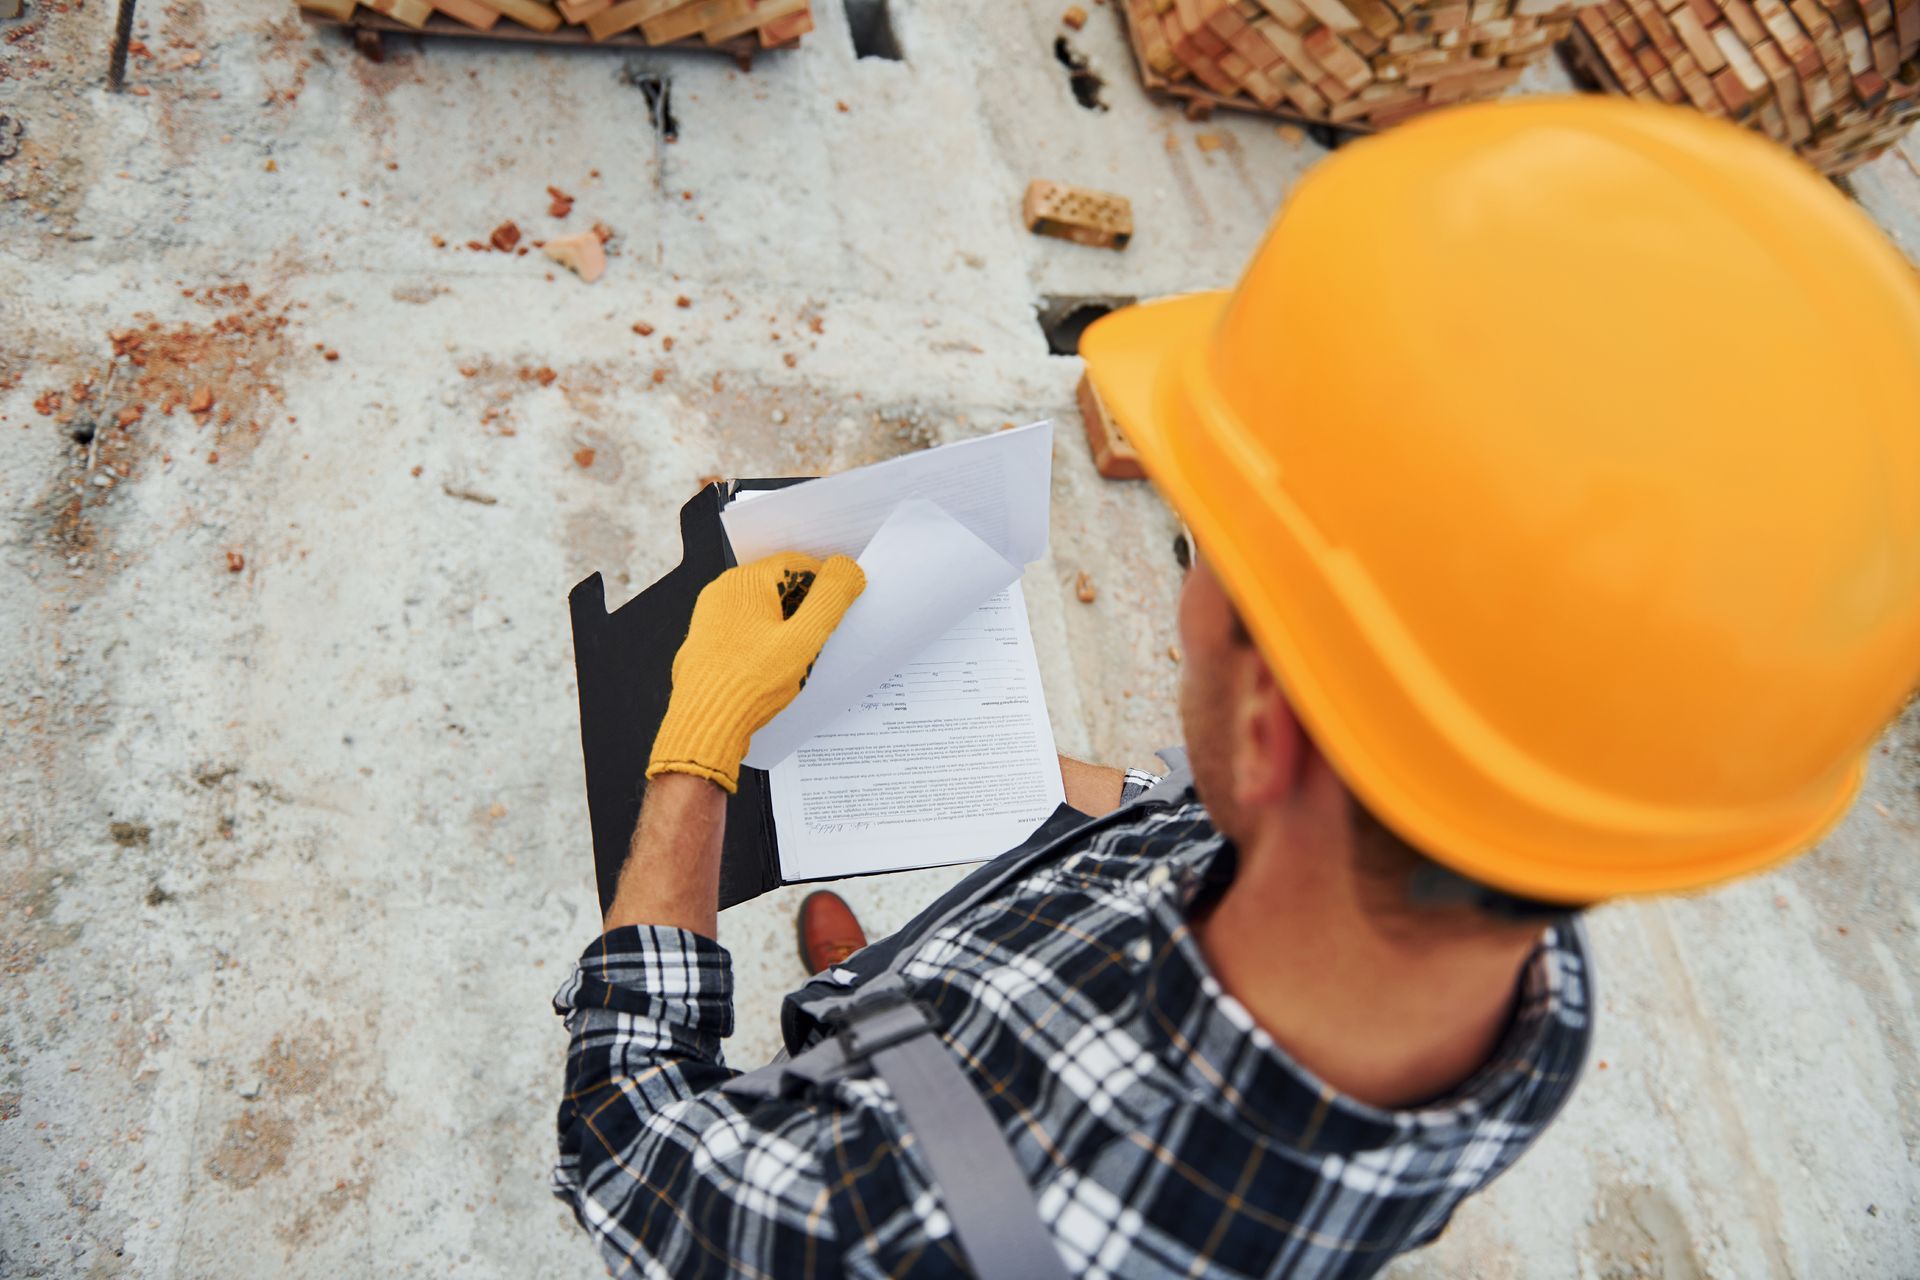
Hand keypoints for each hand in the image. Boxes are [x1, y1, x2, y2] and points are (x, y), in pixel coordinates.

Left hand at [646, 552, 864, 791]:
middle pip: (776, 585)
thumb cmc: (752, 683)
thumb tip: (846, 567)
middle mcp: (721, 591)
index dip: (824, 582)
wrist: (705, 725)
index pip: (796, 563)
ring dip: (784, 625)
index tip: (839, 608)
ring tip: (798, 656)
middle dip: (804, 606)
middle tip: (822, 635)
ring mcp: (709, 617)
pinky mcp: (704, 642)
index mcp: (745, 581)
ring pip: (759, 609)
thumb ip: (830, 598)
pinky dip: (762, 640)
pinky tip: (771, 668)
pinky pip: (741, 630)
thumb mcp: (805, 638)